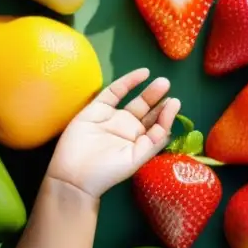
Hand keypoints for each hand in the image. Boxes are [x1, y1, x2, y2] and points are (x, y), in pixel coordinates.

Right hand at [46, 68, 179, 199]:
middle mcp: (128, 129)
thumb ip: (153, 141)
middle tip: (167, 85)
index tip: (174, 103)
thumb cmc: (107, 171)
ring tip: (162, 82)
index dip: (166, 115)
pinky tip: (143, 74)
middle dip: (158, 99)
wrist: (74, 174)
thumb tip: (168, 123)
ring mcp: (113, 117)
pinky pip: (115, 92)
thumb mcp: (135, 159)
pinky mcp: (97, 108)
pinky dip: (129, 82)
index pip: (156, 126)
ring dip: (149, 91)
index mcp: (138, 143)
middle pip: (147, 111)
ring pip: (135, 100)